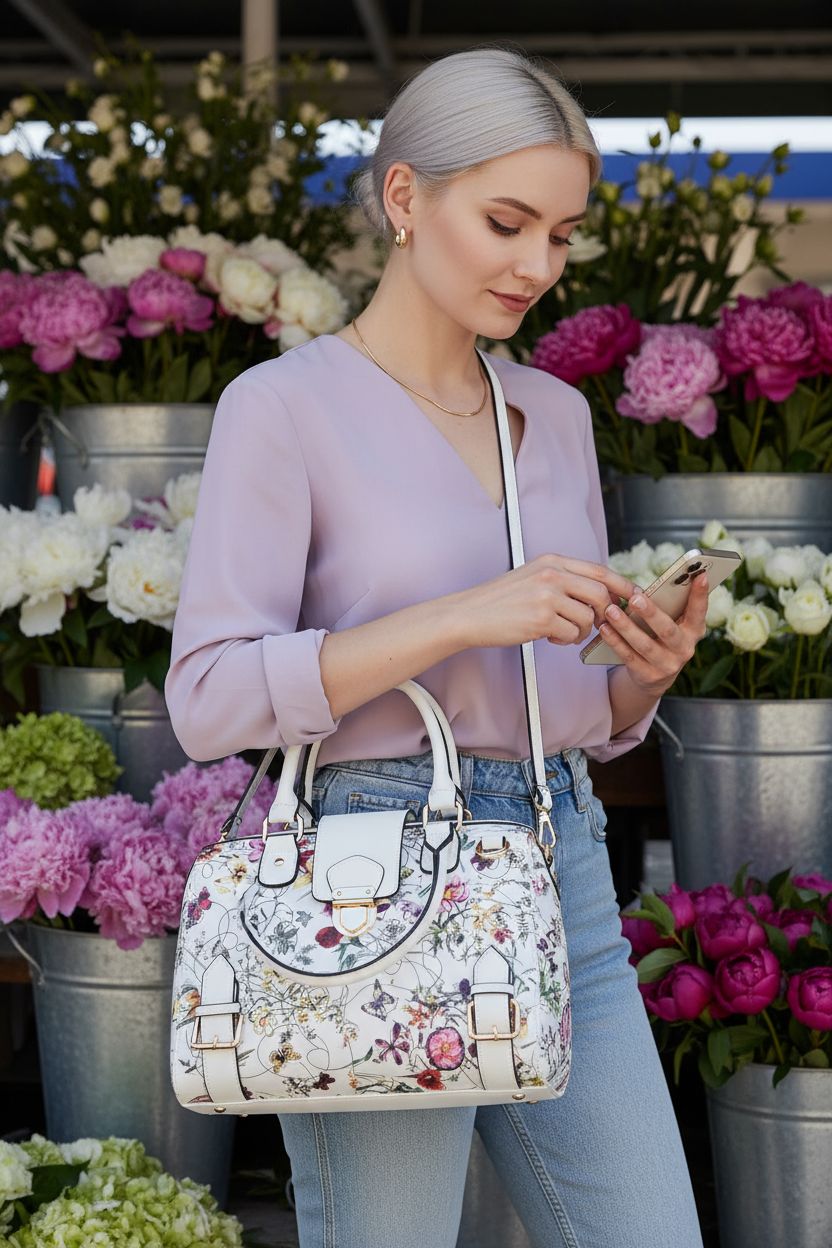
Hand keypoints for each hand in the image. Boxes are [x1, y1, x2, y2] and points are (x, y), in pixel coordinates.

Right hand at [457, 554, 636, 649]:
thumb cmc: (500, 601)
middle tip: (596, 625)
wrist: (469, 614)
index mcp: (552, 561)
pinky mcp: (542, 619)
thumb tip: (598, 594)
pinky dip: (565, 640)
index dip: (622, 585)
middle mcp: (552, 574)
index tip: (634, 597)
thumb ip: (562, 580)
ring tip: (563, 632)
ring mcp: (547, 596)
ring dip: (582, 630)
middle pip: (601, 594)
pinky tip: (549, 637)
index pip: (600, 571)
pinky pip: (572, 633)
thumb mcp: (532, 577)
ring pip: (589, 617)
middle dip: (604, 614)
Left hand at [598, 571, 709, 696]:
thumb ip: (666, 607)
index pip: (699, 612)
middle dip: (651, 613)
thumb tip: (642, 589)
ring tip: (611, 610)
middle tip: (635, 598)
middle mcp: (684, 649)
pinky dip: (615, 641)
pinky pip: (628, 656)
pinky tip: (605, 628)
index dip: (701, 595)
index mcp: (693, 631)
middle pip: (667, 630)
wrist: (654, 676)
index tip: (701, 575)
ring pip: (644, 644)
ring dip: (626, 626)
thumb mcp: (671, 624)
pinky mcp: (647, 675)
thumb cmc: (661, 637)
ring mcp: (667, 665)